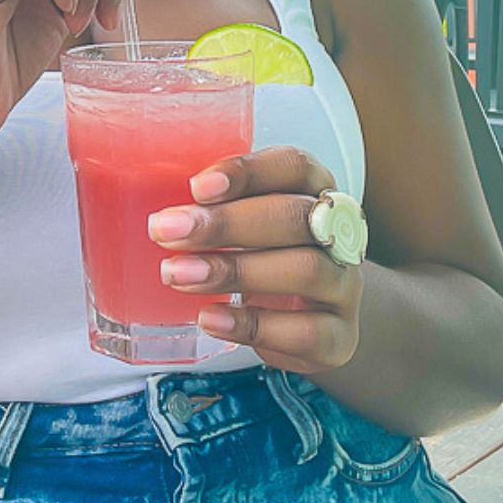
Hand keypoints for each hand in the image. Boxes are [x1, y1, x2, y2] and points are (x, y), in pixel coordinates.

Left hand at [148, 147, 363, 377]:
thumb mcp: (247, 225)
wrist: (314, 322)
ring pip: (305, 268)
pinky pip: (304, 331)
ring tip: (178, 275)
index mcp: (314, 191)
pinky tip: (210, 318)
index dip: (249, 172)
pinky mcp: (340, 336)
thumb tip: (157, 211)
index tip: (197, 186)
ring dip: (235, 271)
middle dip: (227, 224)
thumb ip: (215, 209)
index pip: (295, 166)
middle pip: (295, 216)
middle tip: (169, 232)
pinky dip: (251, 324)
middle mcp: (338, 234)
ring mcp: (345, 286)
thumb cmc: (268, 259)